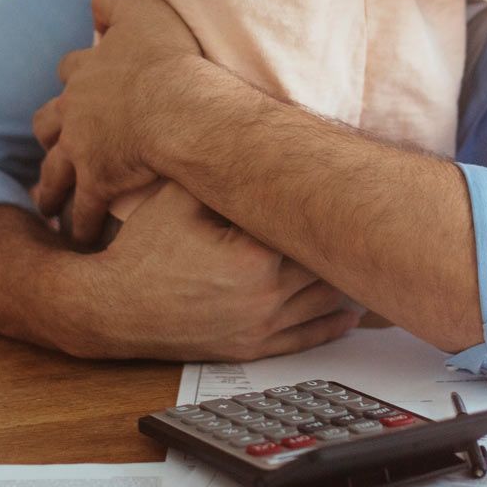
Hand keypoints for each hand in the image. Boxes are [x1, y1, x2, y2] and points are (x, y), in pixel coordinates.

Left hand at [33, 0, 204, 245]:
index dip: (77, 77)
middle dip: (50, 134)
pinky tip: (82, 238)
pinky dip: (81, 225)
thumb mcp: (141, 10)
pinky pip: (84, 212)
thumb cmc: (166, 58)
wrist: (175, 107)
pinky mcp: (97, 183)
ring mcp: (81, 151)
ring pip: (54, 172)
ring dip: (51, 187)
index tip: (82, 87)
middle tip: (54, 147)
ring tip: (48, 204)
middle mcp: (74, 112)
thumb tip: (95, 5)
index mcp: (85, 73)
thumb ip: (115, 0)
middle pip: (48, 123)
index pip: (72, 71)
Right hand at [65, 182, 361, 360]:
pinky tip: (353, 312)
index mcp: (253, 256)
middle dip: (347, 244)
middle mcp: (264, 297)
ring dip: (349, 282)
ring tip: (371, 259)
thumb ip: (218, 170)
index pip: (311, 226)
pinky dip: (334, 324)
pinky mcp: (251, 347)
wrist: (108, 308)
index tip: (355, 191)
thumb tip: (253, 140)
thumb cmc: (141, 248)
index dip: (335, 208)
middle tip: (378, 221)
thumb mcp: (177, 196)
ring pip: (325, 303)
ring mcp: (259, 327)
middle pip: (327, 265)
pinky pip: (306, 339)